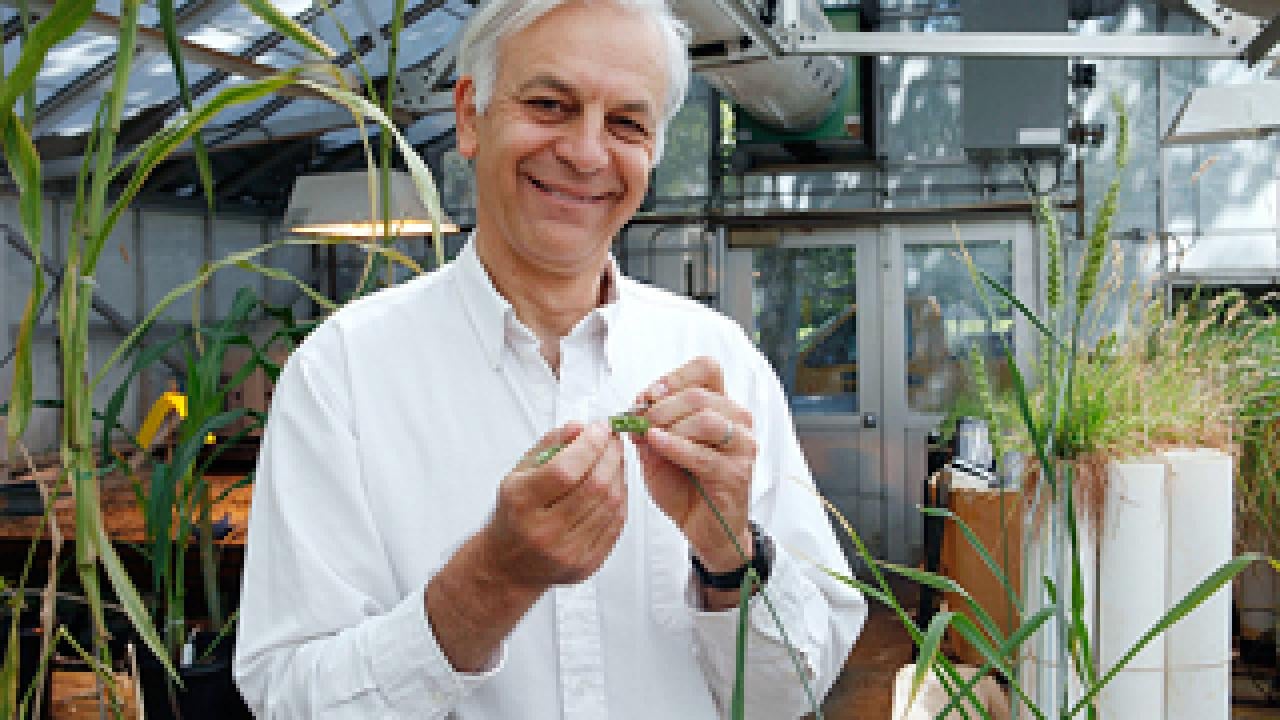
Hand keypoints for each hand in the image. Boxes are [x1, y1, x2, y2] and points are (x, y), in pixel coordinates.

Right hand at [426, 421, 625, 671]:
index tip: (599, 428)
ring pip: (610, 504)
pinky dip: (621, 498)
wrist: (508, 565)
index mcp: (521, 504)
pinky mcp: (587, 564)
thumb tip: (579, 427)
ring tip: (615, 458)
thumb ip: (549, 445)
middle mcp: (544, 531)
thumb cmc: (514, 516)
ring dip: (619, 474)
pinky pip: (616, 524)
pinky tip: (615, 483)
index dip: (589, 445)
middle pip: (593, 486)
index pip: (565, 470)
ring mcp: (568, 551)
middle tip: (612, 439)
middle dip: (610, 455)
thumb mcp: (519, 473)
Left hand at [631, 356, 756, 574]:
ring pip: (705, 417)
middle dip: (661, 406)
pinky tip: (656, 444)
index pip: (707, 369)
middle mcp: (737, 421)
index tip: (648, 395)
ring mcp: (742, 446)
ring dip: (669, 424)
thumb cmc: (684, 488)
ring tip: (650, 437)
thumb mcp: (657, 452)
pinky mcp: (737, 472)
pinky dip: (674, 445)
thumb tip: (635, 406)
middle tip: (640, 421)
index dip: (675, 377)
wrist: (704, 530)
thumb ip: (648, 428)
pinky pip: (702, 452)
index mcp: (721, 407)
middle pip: (699, 394)